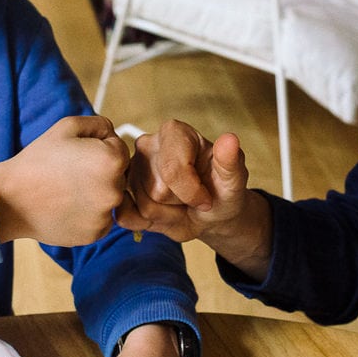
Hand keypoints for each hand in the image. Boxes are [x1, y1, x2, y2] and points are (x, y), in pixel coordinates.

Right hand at [0, 115, 135, 245]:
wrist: (11, 199)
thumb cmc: (38, 160)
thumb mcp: (67, 127)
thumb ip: (100, 124)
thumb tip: (114, 135)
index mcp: (112, 160)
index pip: (119, 149)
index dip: (97, 148)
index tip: (76, 154)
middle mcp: (115, 190)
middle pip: (118, 175)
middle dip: (100, 172)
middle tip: (70, 174)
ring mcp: (106, 215)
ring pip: (110, 198)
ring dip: (96, 193)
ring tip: (67, 191)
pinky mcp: (95, 234)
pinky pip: (101, 219)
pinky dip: (89, 214)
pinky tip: (67, 207)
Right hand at [124, 120, 272, 279]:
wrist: (210, 215)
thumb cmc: (221, 191)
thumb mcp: (233, 179)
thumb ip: (231, 160)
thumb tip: (230, 140)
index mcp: (175, 133)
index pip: (173, 170)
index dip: (192, 192)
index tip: (206, 198)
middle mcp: (148, 145)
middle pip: (158, 190)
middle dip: (180, 202)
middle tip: (193, 199)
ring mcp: (132, 169)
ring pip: (145, 205)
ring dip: (168, 214)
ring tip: (180, 204)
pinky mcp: (124, 191)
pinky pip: (127, 216)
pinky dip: (148, 223)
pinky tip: (164, 213)